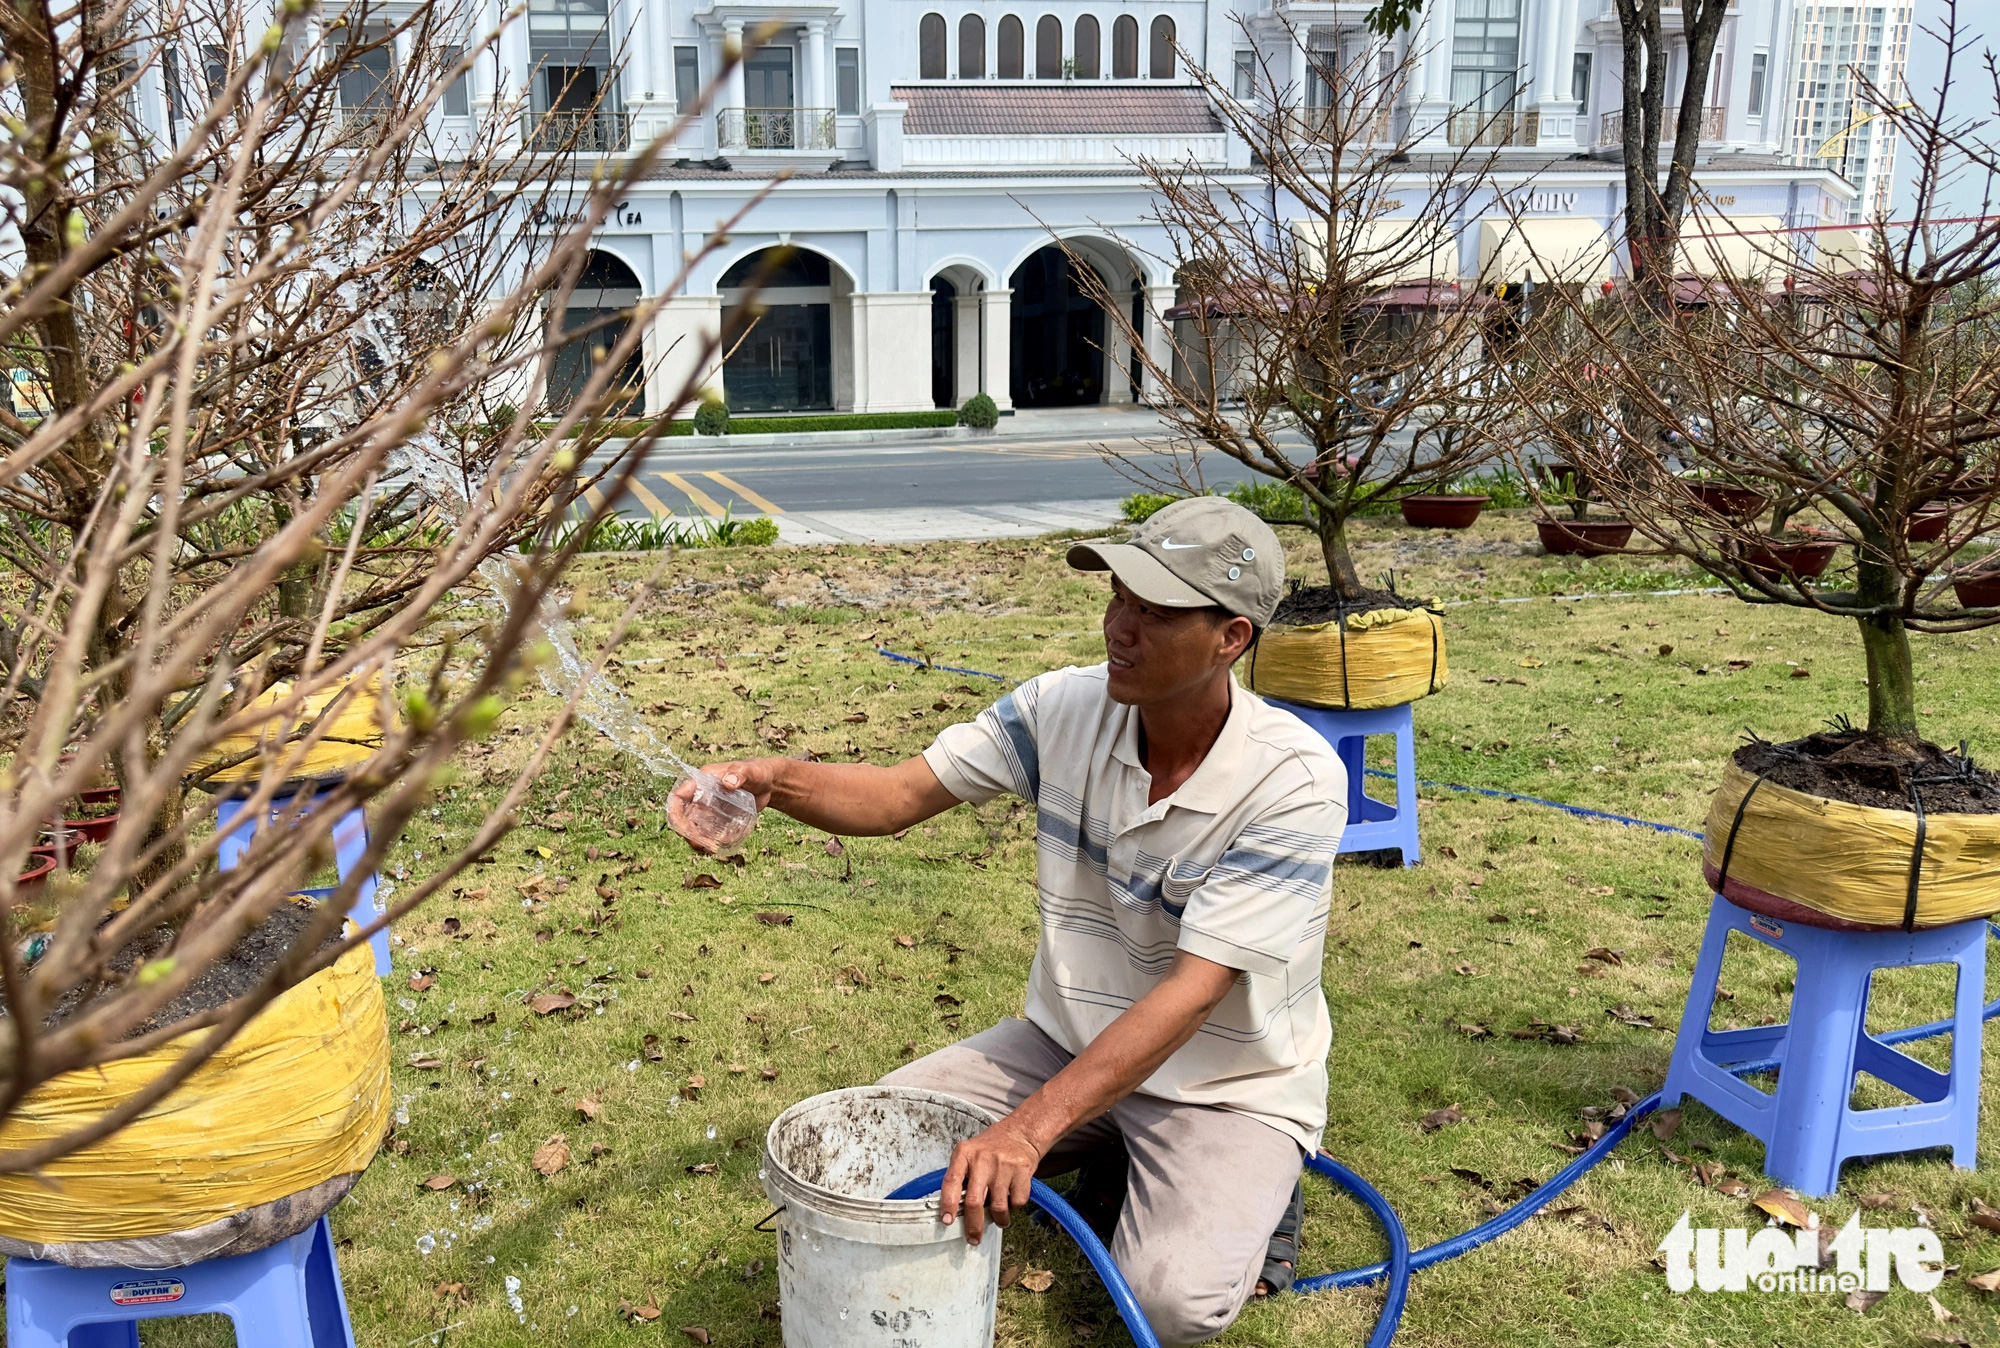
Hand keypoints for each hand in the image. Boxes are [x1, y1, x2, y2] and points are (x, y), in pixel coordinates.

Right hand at [666, 759, 781, 852]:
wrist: (767, 784)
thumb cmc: (757, 772)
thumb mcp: (749, 771)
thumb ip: (740, 773)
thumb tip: (729, 782)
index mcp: (702, 780)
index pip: (679, 796)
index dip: (675, 811)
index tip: (680, 827)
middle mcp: (701, 795)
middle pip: (683, 816)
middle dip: (686, 832)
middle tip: (700, 845)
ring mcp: (708, 808)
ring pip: (693, 827)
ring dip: (696, 840)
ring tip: (709, 849)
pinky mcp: (717, 818)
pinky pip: (707, 832)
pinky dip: (709, 841)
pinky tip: (718, 848)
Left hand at [937, 1117, 1042, 1245]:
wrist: (1020, 1133)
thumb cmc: (990, 1149)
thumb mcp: (969, 1154)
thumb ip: (961, 1177)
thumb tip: (953, 1211)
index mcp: (964, 1154)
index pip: (951, 1181)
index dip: (947, 1204)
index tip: (947, 1221)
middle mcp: (982, 1159)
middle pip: (974, 1201)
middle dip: (973, 1226)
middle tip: (973, 1238)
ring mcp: (1003, 1165)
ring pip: (998, 1207)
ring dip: (999, 1220)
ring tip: (1001, 1219)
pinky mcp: (1022, 1171)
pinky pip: (1017, 1202)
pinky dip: (1014, 1207)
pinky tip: (1012, 1197)